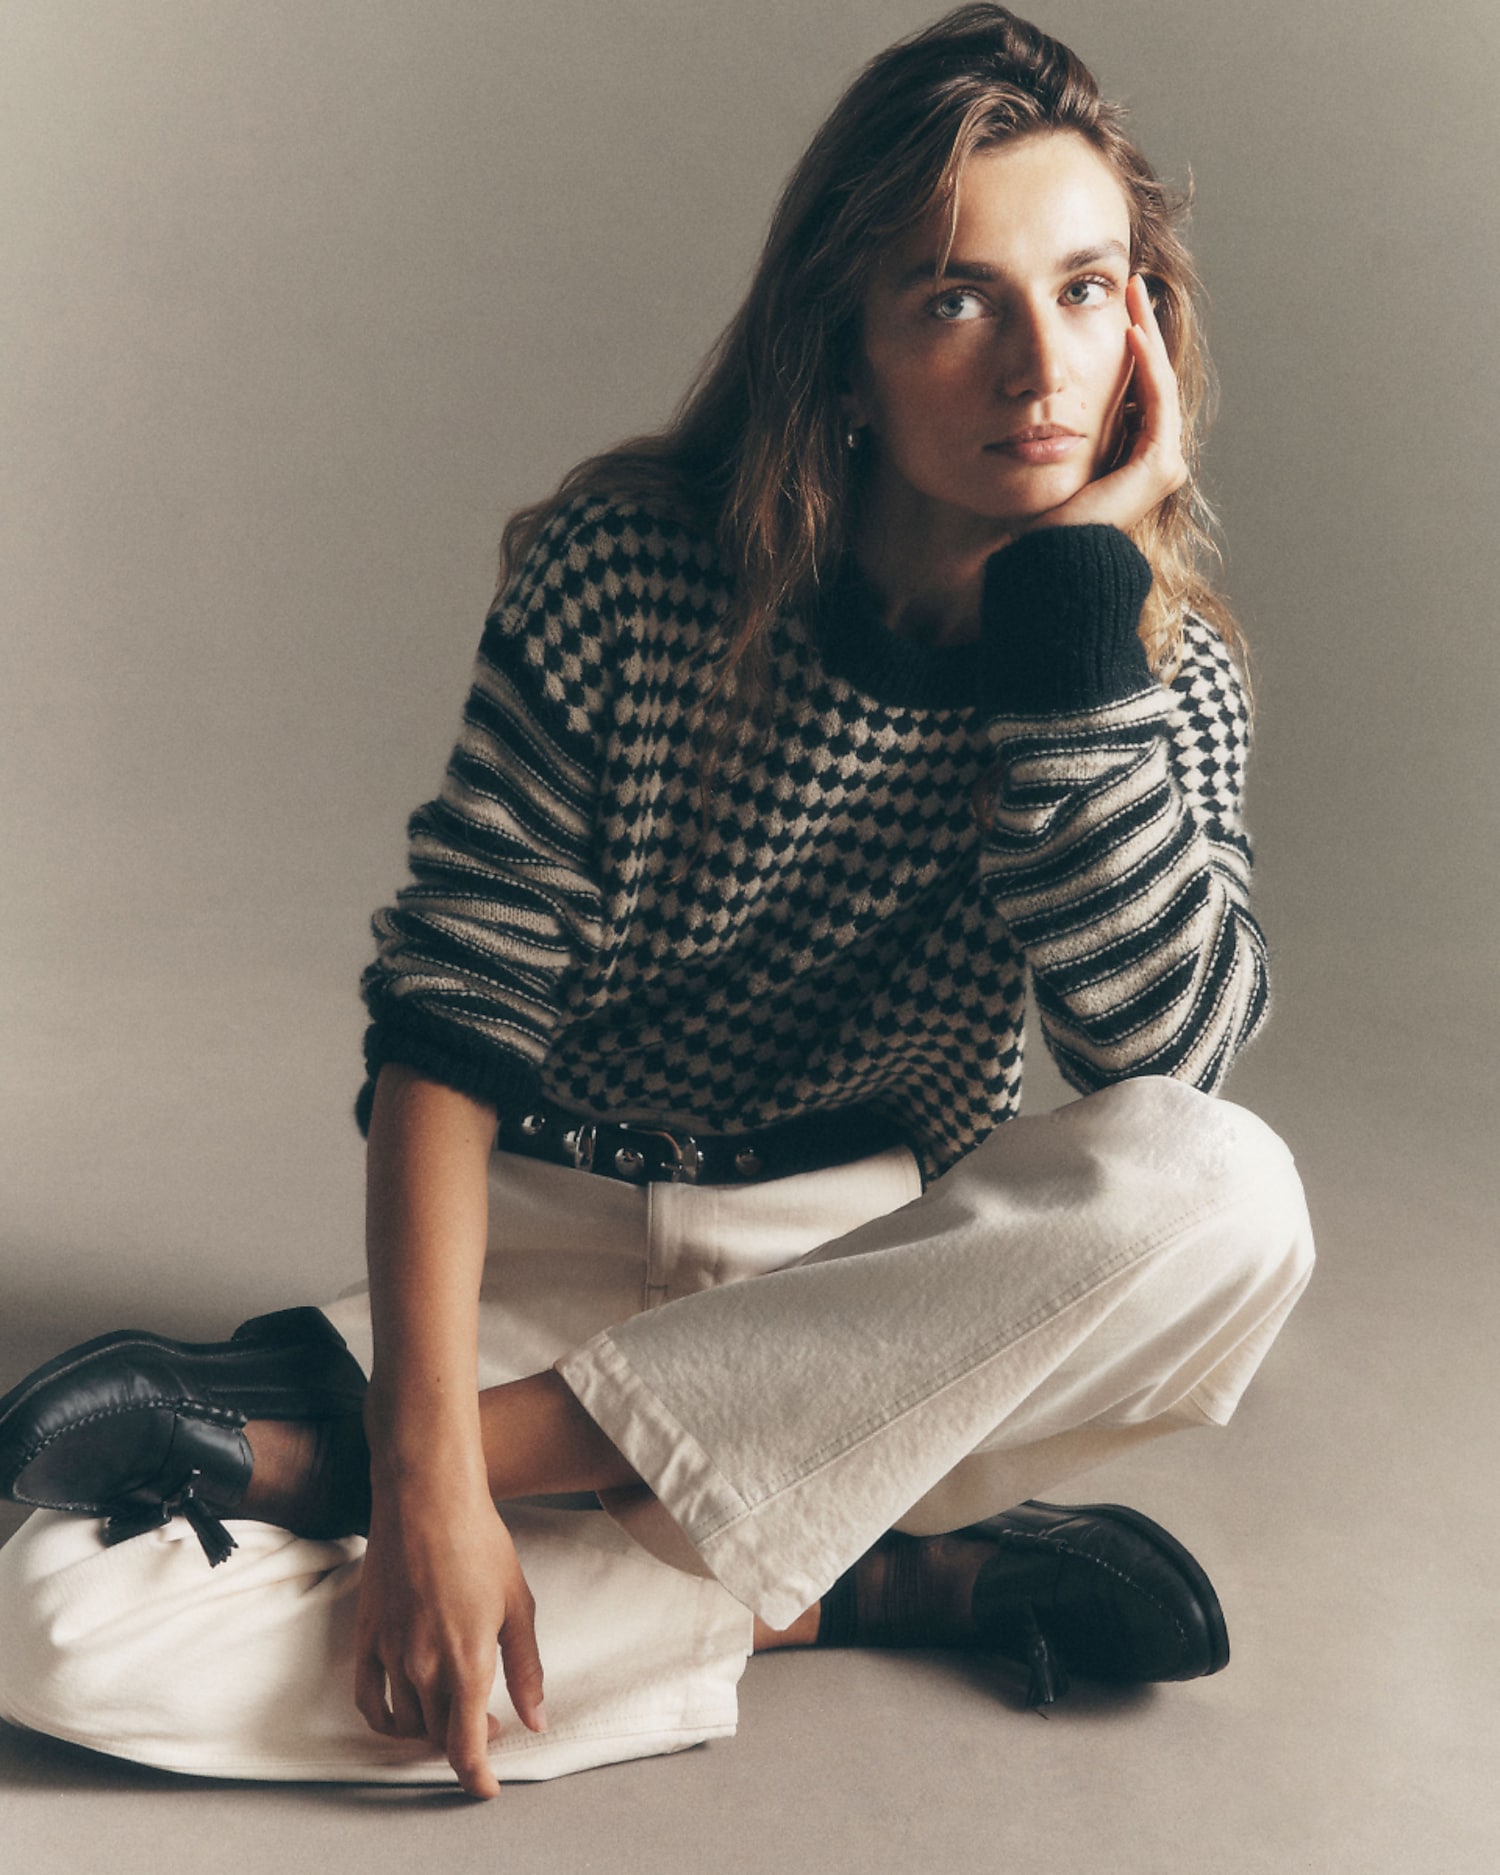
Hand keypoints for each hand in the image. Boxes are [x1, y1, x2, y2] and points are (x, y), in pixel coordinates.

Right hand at [353, 1474, 545, 1799]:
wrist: (426, 1498)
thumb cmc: (479, 1543)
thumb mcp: (518, 1605)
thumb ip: (525, 1669)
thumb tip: (535, 1718)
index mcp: (466, 1663)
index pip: (465, 1748)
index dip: (478, 1778)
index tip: (488, 1787)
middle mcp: (422, 1667)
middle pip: (438, 1737)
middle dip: (466, 1743)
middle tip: (491, 1724)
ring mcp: (389, 1653)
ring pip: (406, 1722)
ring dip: (432, 1730)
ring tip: (456, 1710)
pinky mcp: (366, 1636)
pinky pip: (369, 1698)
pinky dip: (386, 1719)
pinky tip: (405, 1712)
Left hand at [1026, 275, 1187, 535]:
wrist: (1047, 558)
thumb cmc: (1038, 521)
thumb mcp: (1049, 460)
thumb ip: (1058, 430)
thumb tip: (1038, 396)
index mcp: (1133, 459)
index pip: (1139, 390)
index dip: (1131, 347)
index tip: (1115, 309)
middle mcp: (1155, 461)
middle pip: (1154, 380)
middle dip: (1143, 329)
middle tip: (1132, 285)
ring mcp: (1162, 465)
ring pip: (1159, 383)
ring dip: (1147, 335)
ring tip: (1133, 295)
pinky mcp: (1158, 467)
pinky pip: (1156, 402)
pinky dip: (1147, 366)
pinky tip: (1132, 333)